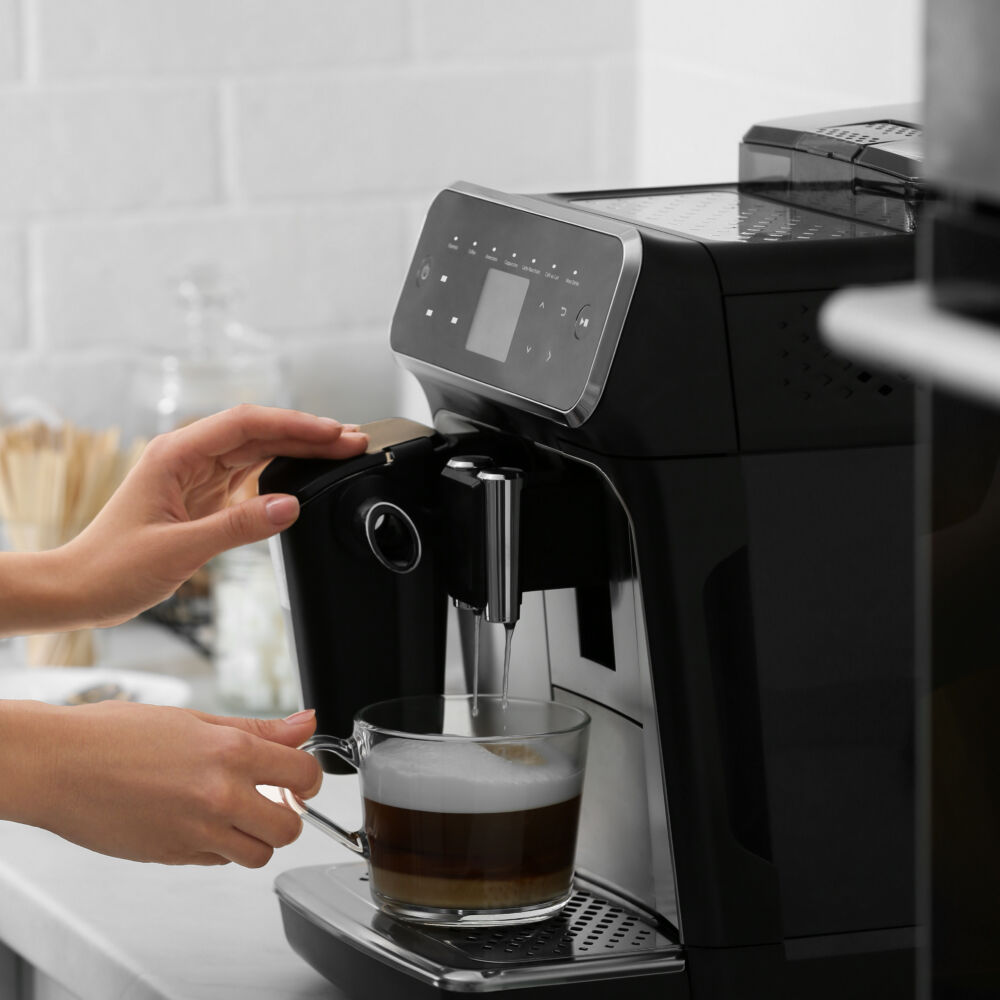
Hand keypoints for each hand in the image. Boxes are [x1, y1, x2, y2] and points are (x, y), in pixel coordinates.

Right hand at [3, 700, 322, 866]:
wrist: (59, 766)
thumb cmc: (116, 734)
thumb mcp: (196, 719)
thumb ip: (258, 728)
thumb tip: (306, 724)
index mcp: (232, 752)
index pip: (304, 774)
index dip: (309, 777)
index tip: (301, 776)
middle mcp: (220, 796)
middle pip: (289, 827)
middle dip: (288, 814)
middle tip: (271, 799)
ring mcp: (197, 832)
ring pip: (258, 854)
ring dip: (256, 837)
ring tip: (235, 813)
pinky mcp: (173, 856)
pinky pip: (218, 861)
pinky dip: (219, 847)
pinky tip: (198, 821)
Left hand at [62, 405, 366, 628]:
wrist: (79, 589)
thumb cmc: (111, 567)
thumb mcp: (178, 549)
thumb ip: (237, 526)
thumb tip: (289, 506)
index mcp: (174, 454)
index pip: (246, 424)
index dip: (295, 424)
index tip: (333, 433)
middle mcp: (186, 457)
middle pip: (258, 432)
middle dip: (307, 433)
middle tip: (352, 441)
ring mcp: (195, 475)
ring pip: (258, 450)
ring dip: (299, 449)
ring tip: (340, 451)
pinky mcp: (202, 495)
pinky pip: (250, 473)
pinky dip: (282, 470)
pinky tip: (306, 471)